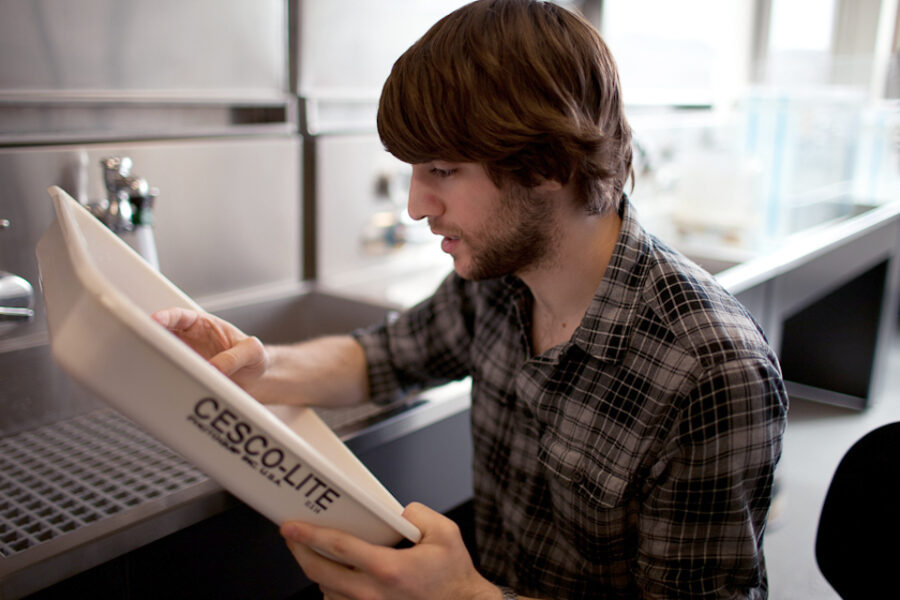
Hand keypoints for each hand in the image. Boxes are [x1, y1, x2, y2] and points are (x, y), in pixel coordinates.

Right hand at [152, 307, 267, 389]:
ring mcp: (185, 361)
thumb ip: (235, 356)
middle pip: (163, 336)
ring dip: (156, 361)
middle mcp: (189, 342)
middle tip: (147, 345)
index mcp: (203, 325)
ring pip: (163, 358)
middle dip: (151, 338)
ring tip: (154, 366)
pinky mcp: (185, 379)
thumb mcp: (253, 351)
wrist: (254, 380)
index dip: (166, 317)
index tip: (155, 320)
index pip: (180, 317)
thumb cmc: (252, 358)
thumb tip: (214, 368)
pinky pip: (172, 379)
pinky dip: (166, 381)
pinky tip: (166, 385)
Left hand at [280, 502, 500, 599]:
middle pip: (321, 573)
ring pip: (326, 592)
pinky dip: (332, 590)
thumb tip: (395, 512)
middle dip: (300, 552)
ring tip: (314, 553)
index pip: (339, 548)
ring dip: (317, 572)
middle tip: (292, 537)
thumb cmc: (454, 576)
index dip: (310, 534)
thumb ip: (417, 514)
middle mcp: (374, 593)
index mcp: (389, 568)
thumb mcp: (444, 533)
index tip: (291, 526)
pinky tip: (336, 576)